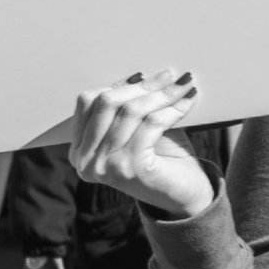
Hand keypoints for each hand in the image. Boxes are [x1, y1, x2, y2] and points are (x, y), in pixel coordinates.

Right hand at [69, 68, 210, 218]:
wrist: (184, 197)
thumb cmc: (161, 158)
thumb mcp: (137, 130)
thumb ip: (127, 107)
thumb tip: (140, 71)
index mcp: (79, 150)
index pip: (88, 102)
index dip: (118, 84)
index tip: (146, 74)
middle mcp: (86, 161)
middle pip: (107, 103)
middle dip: (142, 85)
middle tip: (169, 74)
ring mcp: (106, 166)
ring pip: (131, 111)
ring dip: (162, 93)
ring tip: (183, 83)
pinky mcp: (131, 168)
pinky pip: (152, 124)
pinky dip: (174, 108)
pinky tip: (189, 100)